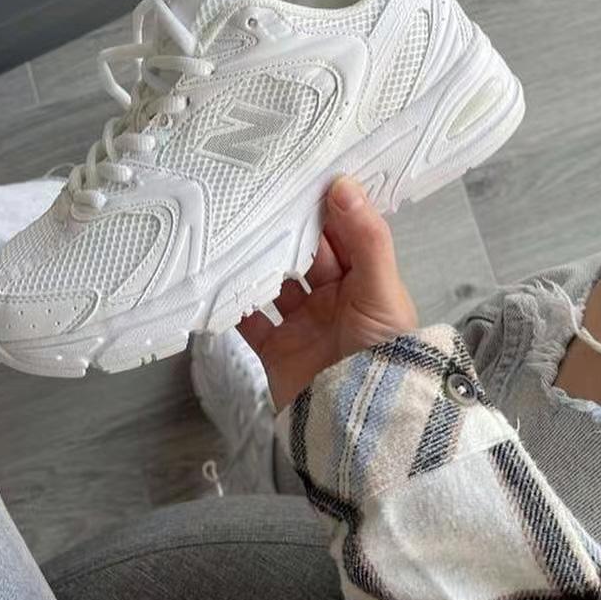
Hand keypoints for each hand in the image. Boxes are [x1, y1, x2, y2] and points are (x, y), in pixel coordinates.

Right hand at [238, 176, 417, 408]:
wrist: (362, 427)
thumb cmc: (384, 353)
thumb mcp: (381, 289)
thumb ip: (366, 237)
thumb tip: (344, 183)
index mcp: (363, 280)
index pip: (339, 233)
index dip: (320, 205)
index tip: (293, 172)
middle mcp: (332, 299)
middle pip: (301, 254)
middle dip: (281, 229)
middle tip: (251, 194)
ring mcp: (301, 324)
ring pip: (271, 283)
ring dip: (254, 262)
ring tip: (229, 231)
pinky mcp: (275, 350)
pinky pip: (248, 321)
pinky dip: (232, 305)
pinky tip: (216, 281)